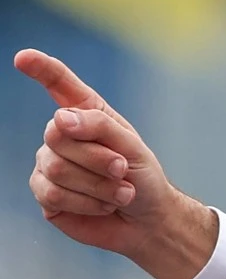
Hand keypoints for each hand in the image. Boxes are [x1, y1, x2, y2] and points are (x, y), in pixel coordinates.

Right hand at [14, 49, 214, 278]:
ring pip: (58, 169)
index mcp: (86, 115)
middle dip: (99, 157)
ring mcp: (49, 165)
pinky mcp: (46, 195)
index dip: (41, 70)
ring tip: (121, 193)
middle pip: (59, 136)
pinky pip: (54, 195)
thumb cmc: (143, 178)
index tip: (24, 58)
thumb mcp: (132, 147)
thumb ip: (99, 126)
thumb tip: (61, 120)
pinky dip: (88, 203)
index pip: (59, 85)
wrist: (148, 220)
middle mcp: (61, 136)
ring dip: (99, 186)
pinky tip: (103, 206)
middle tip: (123, 170)